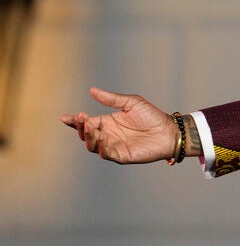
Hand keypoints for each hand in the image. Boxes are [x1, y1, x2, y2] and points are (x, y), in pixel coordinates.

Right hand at [60, 87, 177, 163]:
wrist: (168, 130)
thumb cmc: (152, 116)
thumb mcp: (131, 103)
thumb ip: (111, 99)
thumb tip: (92, 90)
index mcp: (107, 122)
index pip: (87, 123)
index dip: (75, 121)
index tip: (65, 117)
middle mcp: (107, 135)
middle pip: (86, 135)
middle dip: (81, 128)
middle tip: (82, 119)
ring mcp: (113, 146)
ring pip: (93, 145)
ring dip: (89, 137)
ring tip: (92, 128)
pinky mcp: (121, 156)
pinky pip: (106, 154)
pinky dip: (101, 148)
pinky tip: (101, 139)